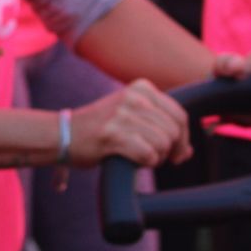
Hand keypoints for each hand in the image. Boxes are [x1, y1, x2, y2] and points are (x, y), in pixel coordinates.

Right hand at [69, 79, 191, 167]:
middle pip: (173, 131)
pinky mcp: (113, 135)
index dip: (183, 138)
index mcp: (141, 87)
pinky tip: (133, 160)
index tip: (176, 152)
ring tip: (140, 156)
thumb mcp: (131, 115)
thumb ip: (161, 127)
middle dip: (169, 150)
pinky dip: (145, 163)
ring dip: (156, 157)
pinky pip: (148, 155)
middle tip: (155, 157)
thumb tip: (187, 152)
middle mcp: (133, 97)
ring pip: (163, 144)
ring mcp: (122, 115)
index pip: (180, 115)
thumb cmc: (101, 128)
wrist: (63, 134)